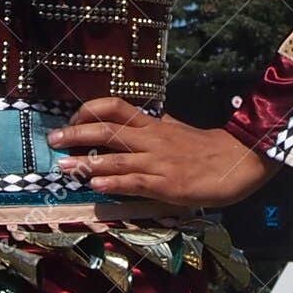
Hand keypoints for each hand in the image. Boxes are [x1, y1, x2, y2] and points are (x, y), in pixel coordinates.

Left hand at [47, 97, 283, 206]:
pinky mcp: (168, 184)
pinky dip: (115, 182)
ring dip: (87, 162)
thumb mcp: (179, 129)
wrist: (239, 161)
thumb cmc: (207, 148)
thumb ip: (159, 125)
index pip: (117, 108)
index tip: (72, 118)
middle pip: (109, 130)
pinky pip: (136, 182)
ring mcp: (159, 162)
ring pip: (118, 157)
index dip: (91, 110)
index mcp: (154, 125)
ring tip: (63, 168)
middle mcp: (152, 140)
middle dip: (77, 134)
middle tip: (53, 139)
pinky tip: (97, 185)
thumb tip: (143, 118)